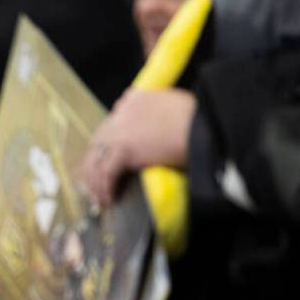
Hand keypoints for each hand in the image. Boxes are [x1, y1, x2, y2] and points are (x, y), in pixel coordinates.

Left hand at [83, 88, 196, 207]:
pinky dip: (106, 188)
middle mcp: (123, 113)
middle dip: (94, 165)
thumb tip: (144, 113)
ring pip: (97, 159)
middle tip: (96, 183)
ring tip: (102, 198)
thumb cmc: (201, 120)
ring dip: (96, 181)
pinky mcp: (125, 149)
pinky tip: (109, 199)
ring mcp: (121, 130)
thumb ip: (158, 106)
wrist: (206, 127)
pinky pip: (106, 173)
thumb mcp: (177, 103)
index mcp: (135, 100)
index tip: (104, 162)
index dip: (105, 145)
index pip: (110, 124)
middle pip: (97, 142)